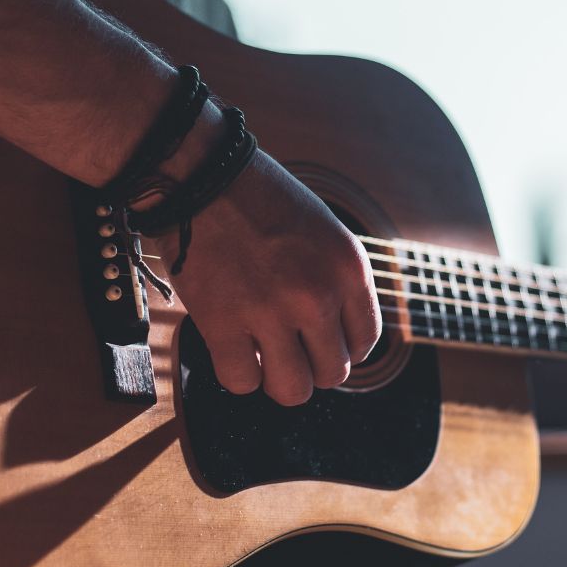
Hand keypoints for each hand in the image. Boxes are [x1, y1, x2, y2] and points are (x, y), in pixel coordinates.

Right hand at [146, 150, 381, 405]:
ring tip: (262, 355)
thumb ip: (335, 281)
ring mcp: (270, 312)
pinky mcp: (222, 324)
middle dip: (310, 366)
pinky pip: (241, 382)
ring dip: (277, 379)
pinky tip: (231, 347)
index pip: (365, 341)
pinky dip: (236, 372)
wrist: (201, 175)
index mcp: (348, 268)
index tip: (318, 340)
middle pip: (332, 373)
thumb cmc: (257, 199)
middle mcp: (317, 295)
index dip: (340, 347)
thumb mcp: (322, 231)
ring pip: (292, 390)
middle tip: (287, 346)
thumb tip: (336, 338)